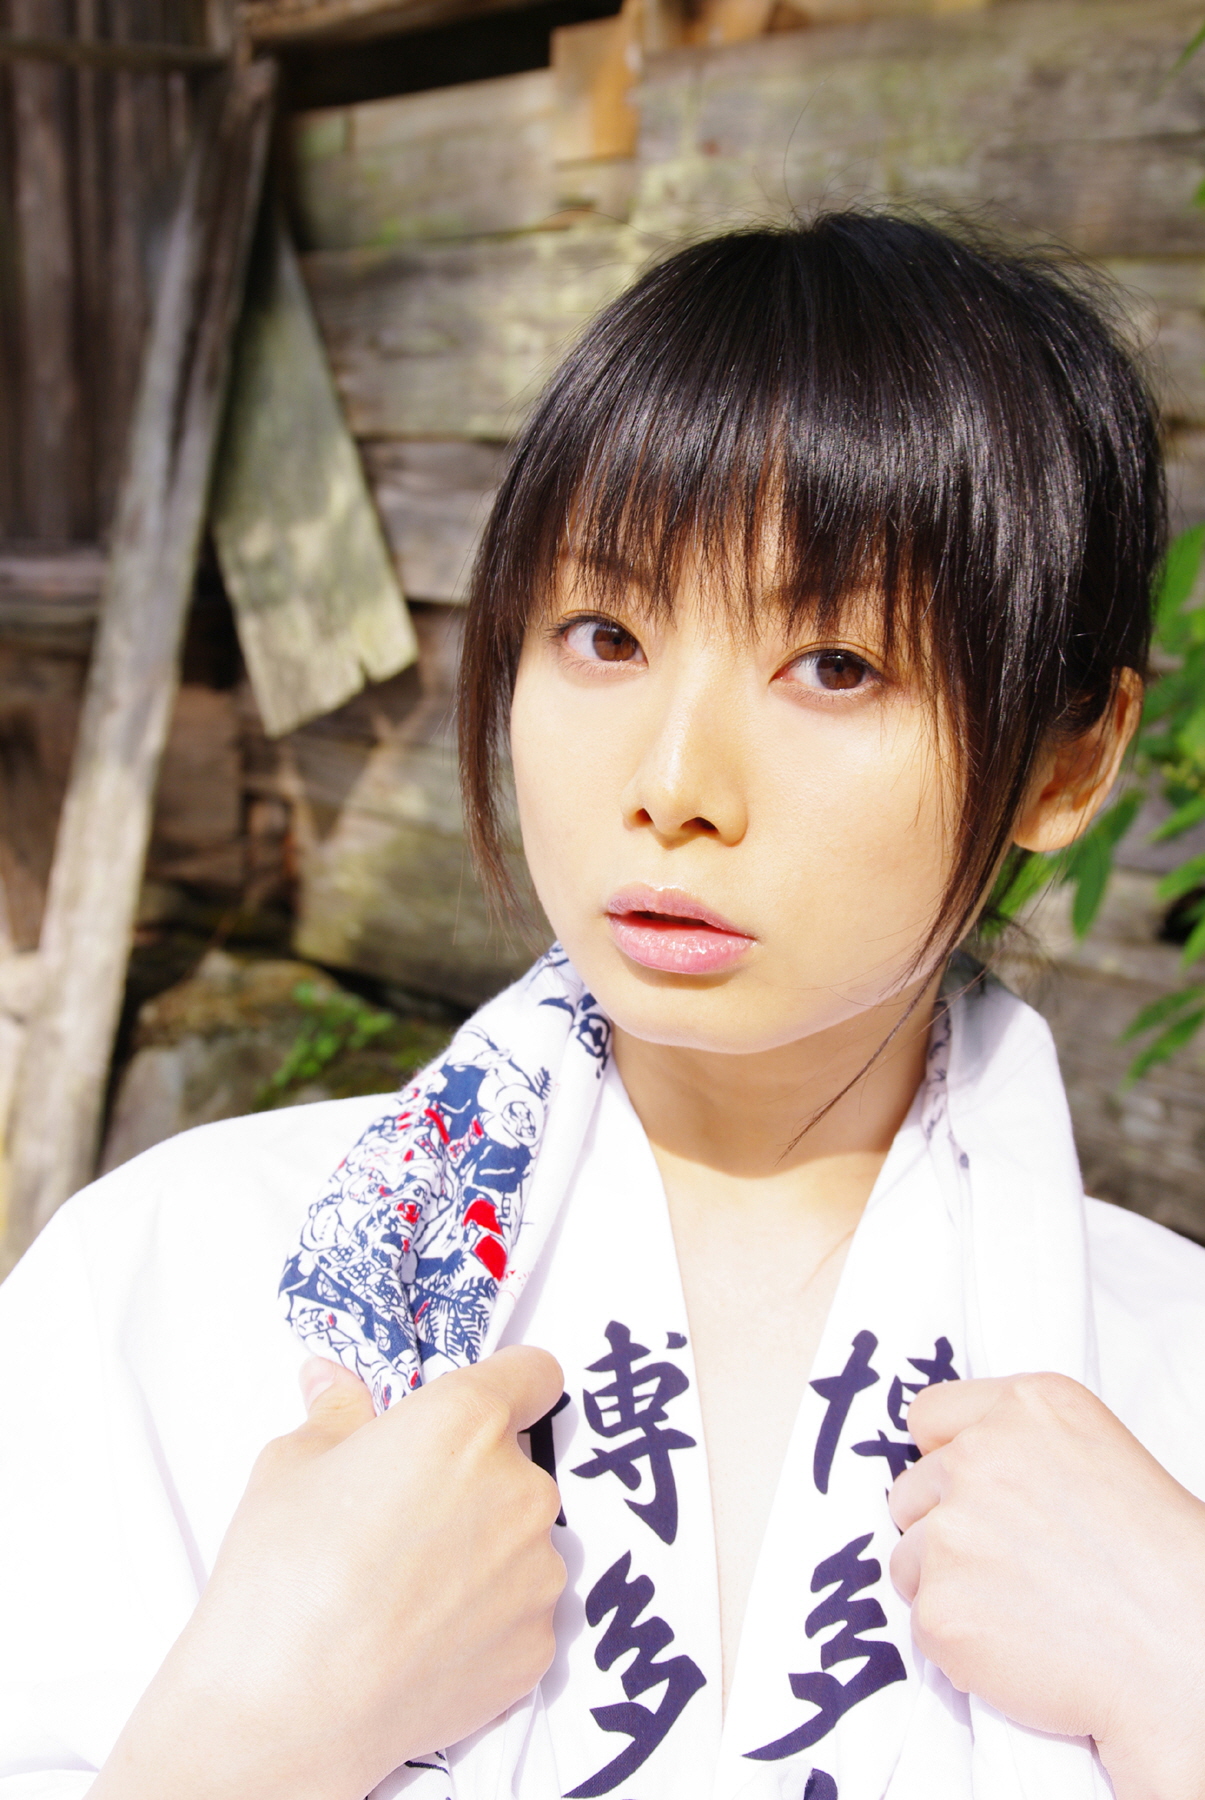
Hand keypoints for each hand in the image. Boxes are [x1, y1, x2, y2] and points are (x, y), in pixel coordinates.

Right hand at [92, 1345, 566, 1799]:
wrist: (287, 1712)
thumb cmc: (284, 1579)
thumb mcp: (292, 1465)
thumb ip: (336, 1412)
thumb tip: (334, 1383)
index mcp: (465, 1424)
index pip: (532, 1373)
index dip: (507, 1385)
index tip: (478, 1407)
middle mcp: (520, 1489)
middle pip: (516, 1463)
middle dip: (472, 1478)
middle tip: (405, 1515)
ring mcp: (537, 1573)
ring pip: (520, 1538)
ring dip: (482, 1549)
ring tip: (407, 1587)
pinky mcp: (538, 1644)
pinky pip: (522, 1608)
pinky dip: (486, 1615)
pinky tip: (423, 1634)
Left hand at [889, 1374, 1204, 1799]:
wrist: (1185, 1653)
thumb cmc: (1159, 1561)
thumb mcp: (1099, 1454)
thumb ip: (1019, 1445)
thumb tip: (951, 1465)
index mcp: (1026, 1408)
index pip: (929, 1416)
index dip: (946, 1459)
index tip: (973, 1493)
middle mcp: (978, 1456)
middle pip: (911, 1490)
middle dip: (947, 1528)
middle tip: (1013, 1567)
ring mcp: (952, 1533)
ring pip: (909, 1558)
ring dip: (948, 1586)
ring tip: (1023, 1610)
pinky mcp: (940, 1608)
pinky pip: (923, 1622)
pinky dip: (959, 1642)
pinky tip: (1017, 1647)